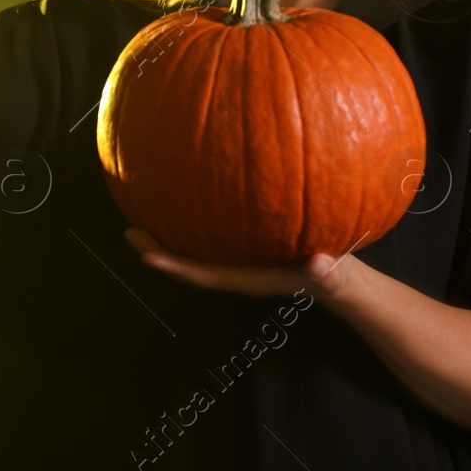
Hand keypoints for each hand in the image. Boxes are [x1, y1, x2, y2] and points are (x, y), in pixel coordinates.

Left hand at [124, 227, 361, 301]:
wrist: (341, 277)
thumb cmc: (335, 275)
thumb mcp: (334, 275)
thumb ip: (328, 273)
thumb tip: (321, 267)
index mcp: (248, 278)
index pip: (204, 275)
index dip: (175, 267)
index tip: (146, 258)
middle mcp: (236, 269)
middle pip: (189, 262)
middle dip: (158, 249)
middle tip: (129, 230)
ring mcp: (238, 257)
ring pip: (197, 247)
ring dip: (171, 232)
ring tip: (145, 208)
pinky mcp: (245, 244)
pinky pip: (211, 232)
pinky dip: (193, 217)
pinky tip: (186, 193)